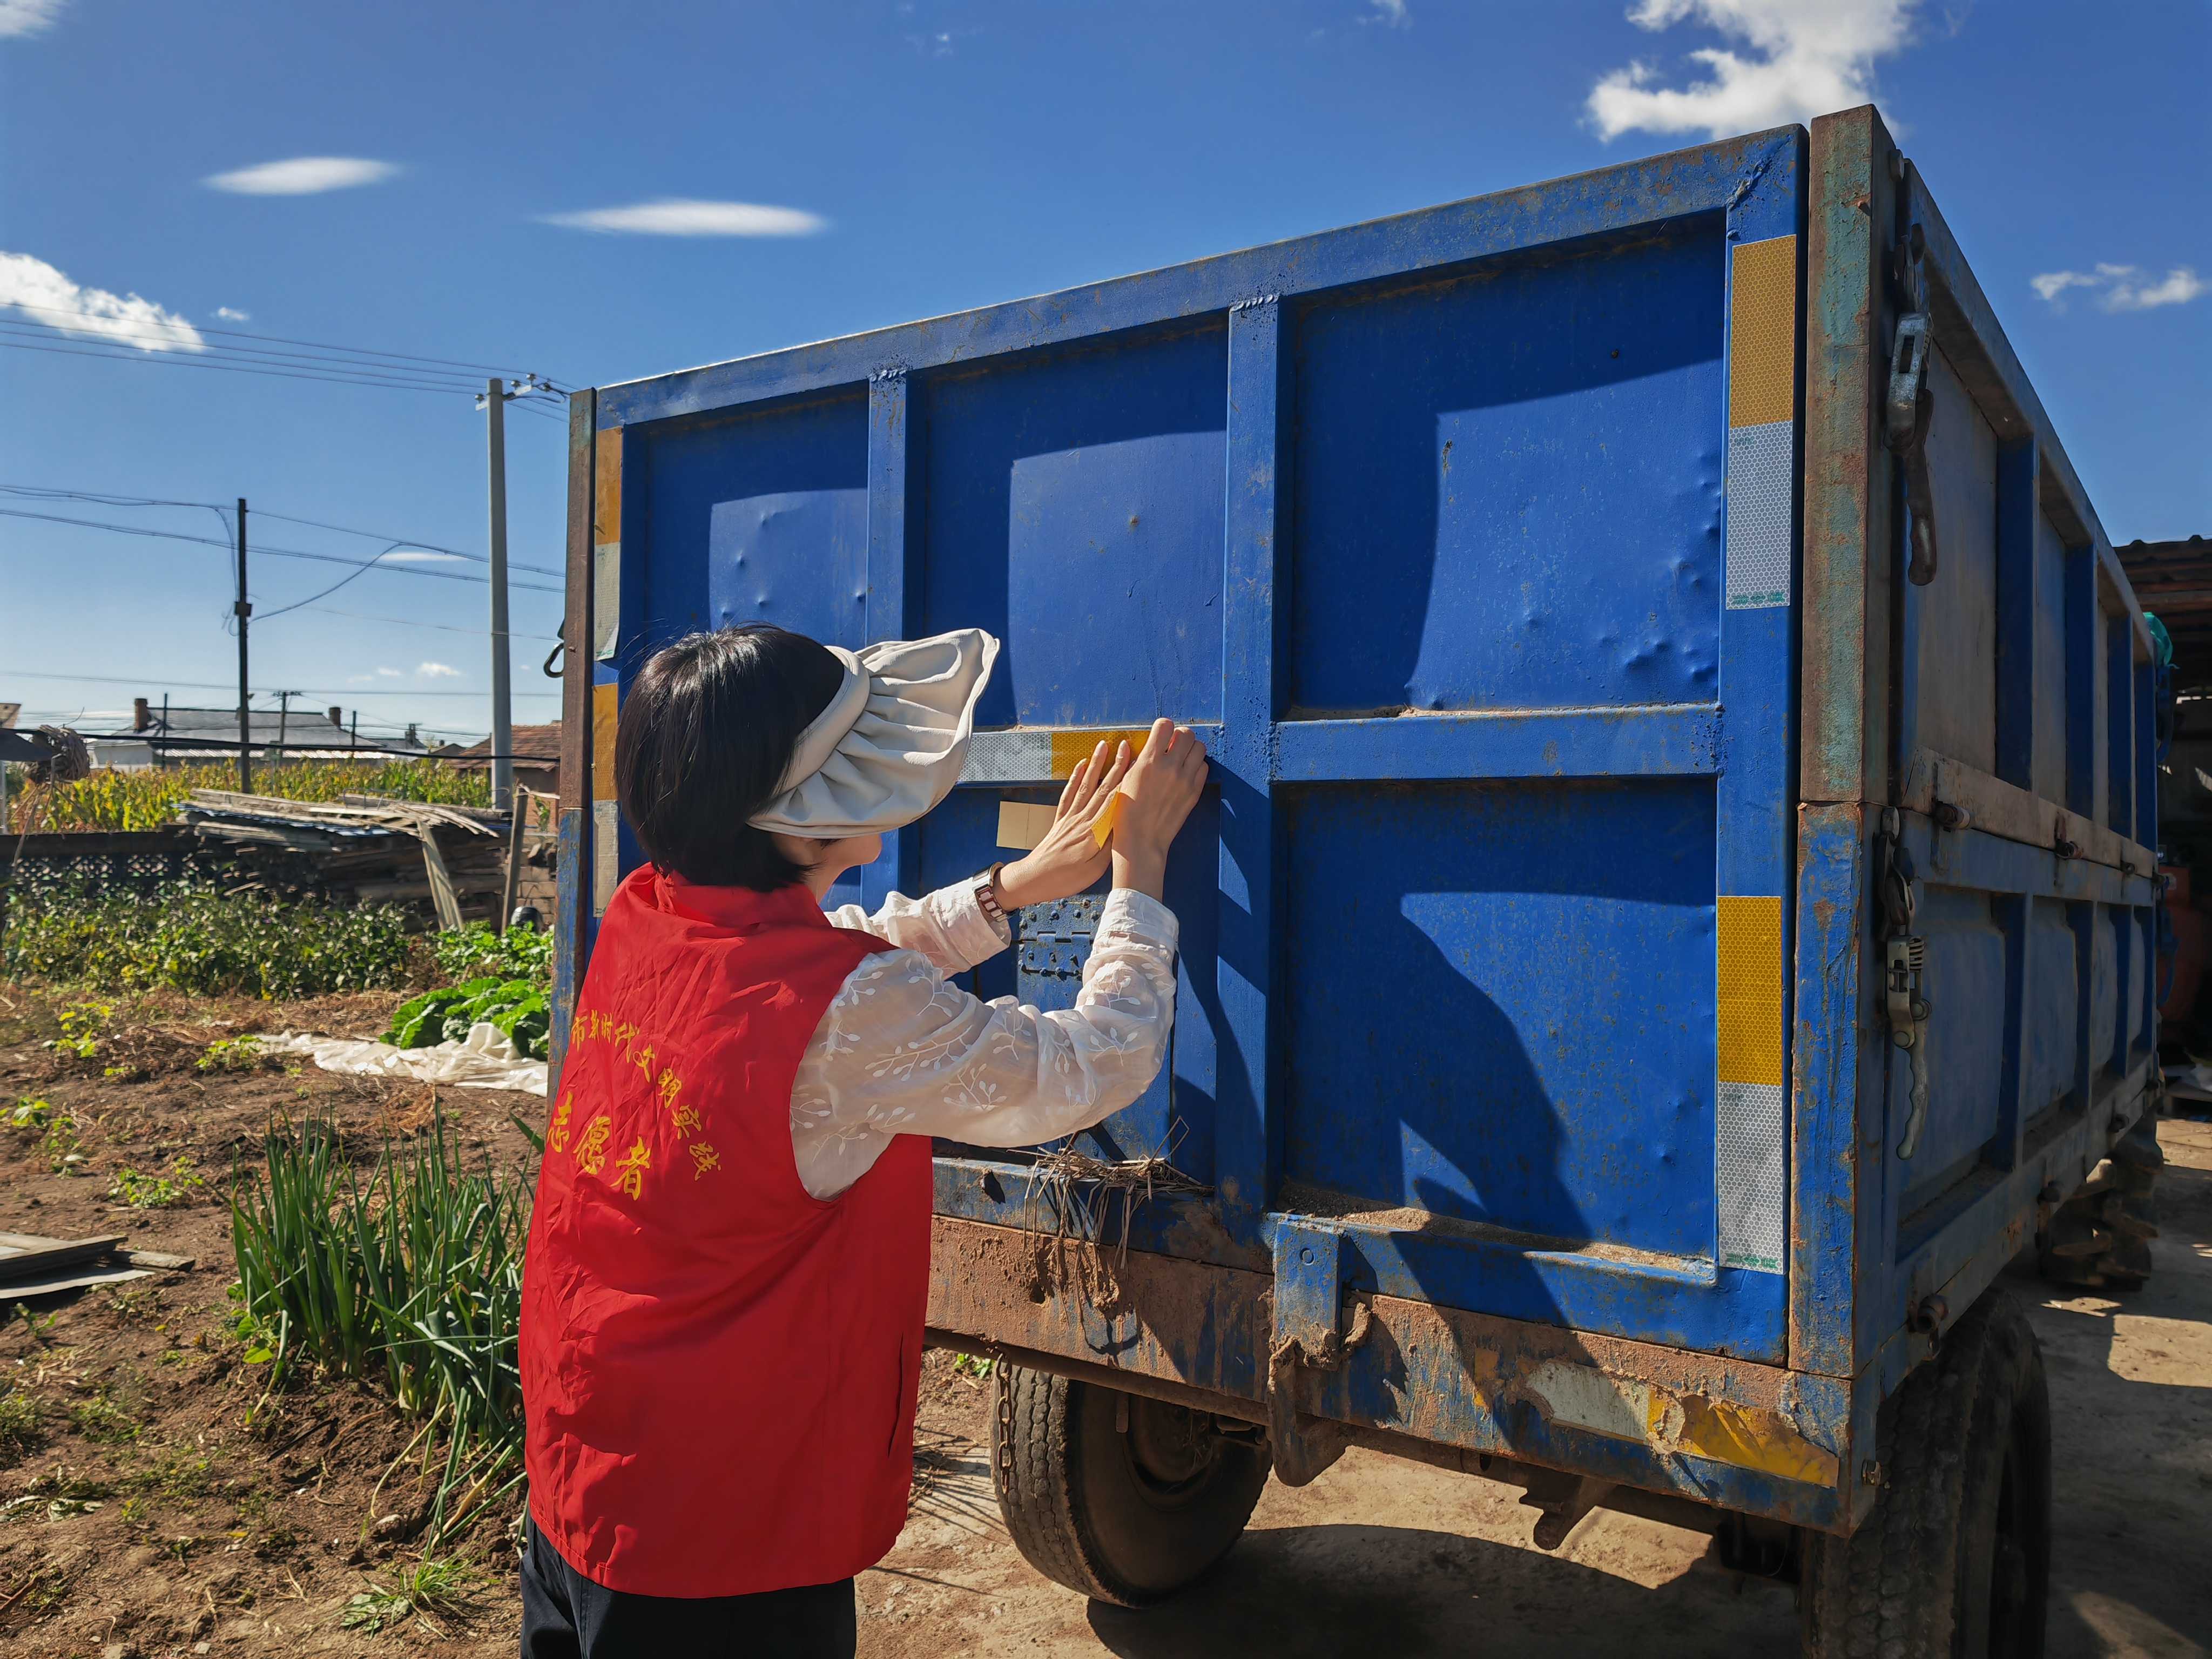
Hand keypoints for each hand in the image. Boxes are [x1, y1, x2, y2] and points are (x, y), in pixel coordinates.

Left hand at [993, 738, 1136, 910]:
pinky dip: (1075, 777)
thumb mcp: (1094, 868)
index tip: (1137, 762)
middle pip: (1102, 787)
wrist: (1034, 879)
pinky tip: (1081, 765)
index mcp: (1094, 831)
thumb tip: (1123, 822)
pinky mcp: (1060, 820)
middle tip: (1124, 746)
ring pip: (1086, 785)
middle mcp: (1082, 818)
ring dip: (1096, 764)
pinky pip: (1068, 794)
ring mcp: (1070, 817)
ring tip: (1103, 746)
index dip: (1126, 780)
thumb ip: (1109, 844)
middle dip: (1115, 765)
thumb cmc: (1067, 878)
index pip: (1114, 800)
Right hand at [1108, 719, 1207, 899]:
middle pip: (1186, 733)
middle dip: (1179, 735)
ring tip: (1181, 757)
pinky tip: (1186, 772)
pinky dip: (1196, 765)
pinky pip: (1204, 767)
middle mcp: (1169, 767)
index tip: (1160, 734)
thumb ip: (1140, 758)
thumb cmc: (1126, 811)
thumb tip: (1152, 743)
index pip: (1165, 725)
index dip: (1162, 727)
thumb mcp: (1126, 779)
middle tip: (1173, 744)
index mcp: (1149, 761)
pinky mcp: (1194, 792)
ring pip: (1199, 747)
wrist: (1141, 840)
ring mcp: (1185, 779)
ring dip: (1190, 748)